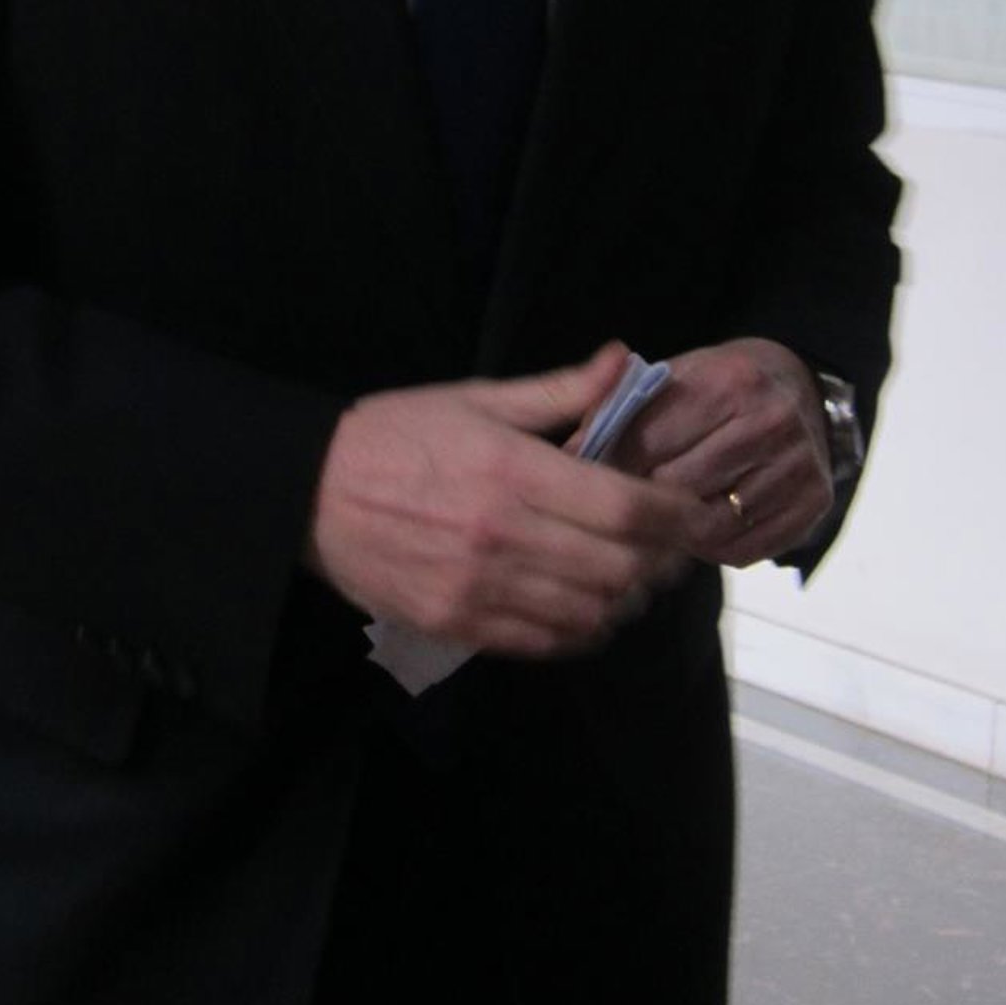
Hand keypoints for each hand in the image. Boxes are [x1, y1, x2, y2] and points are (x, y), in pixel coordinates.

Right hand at [307, 346, 718, 658]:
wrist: (306, 493)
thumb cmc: (392, 435)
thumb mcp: (474, 398)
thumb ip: (557, 390)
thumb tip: (623, 361)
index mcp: (513, 470)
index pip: (628, 508)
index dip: (679, 517)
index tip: (699, 514)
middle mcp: (503, 535)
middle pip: (622, 568)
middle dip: (661, 562)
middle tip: (670, 548)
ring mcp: (480, 587)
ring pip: (592, 613)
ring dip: (624, 599)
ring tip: (629, 577)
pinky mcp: (458, 625)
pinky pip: (546, 643)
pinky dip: (581, 630)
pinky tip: (584, 607)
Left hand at [609, 338, 832, 566]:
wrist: (798, 389)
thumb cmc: (720, 387)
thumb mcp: (674, 378)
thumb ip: (621, 409)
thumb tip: (571, 454)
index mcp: (728, 381)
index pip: (651, 440)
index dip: (612, 467)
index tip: (587, 482)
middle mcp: (770, 421)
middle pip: (680, 487)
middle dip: (641, 502)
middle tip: (618, 511)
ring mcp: (798, 465)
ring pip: (712, 525)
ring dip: (675, 532)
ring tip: (654, 524)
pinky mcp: (814, 504)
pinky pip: (746, 549)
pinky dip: (712, 549)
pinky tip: (695, 533)